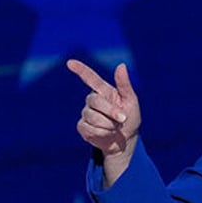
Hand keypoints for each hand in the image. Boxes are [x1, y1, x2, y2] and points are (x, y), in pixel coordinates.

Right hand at [67, 59, 140, 184]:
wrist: (126, 140)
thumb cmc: (130, 118)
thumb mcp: (131, 101)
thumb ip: (124, 85)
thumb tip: (121, 65)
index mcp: (104, 91)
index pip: (90, 78)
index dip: (80, 70)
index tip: (70, 62)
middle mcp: (92, 100)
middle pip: (95, 101)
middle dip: (111, 111)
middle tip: (123, 118)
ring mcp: (86, 113)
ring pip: (93, 117)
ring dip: (109, 124)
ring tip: (115, 127)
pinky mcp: (82, 126)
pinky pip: (90, 128)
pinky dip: (103, 133)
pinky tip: (107, 133)